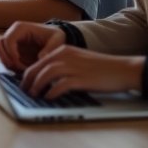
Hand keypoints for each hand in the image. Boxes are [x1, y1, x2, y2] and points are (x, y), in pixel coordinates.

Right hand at [0, 22, 66, 72]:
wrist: (53, 39)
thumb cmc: (55, 37)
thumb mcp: (58, 40)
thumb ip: (50, 48)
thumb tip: (41, 57)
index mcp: (20, 28)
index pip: (7, 40)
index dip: (12, 54)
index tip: (21, 65)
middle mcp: (11, 33)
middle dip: (7, 59)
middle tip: (20, 69)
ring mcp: (9, 41)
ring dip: (8, 63)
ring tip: (23, 70)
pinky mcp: (10, 50)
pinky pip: (4, 58)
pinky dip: (11, 66)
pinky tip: (24, 70)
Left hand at [19, 47, 142, 100]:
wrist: (123, 69)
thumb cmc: (101, 68)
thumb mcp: (78, 61)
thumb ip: (63, 66)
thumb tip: (46, 80)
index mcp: (63, 50)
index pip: (39, 61)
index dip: (28, 73)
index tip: (25, 83)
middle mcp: (65, 55)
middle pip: (38, 67)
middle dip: (28, 80)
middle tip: (25, 91)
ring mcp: (73, 66)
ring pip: (46, 74)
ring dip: (37, 86)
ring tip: (33, 95)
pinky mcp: (81, 78)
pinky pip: (60, 85)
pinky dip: (51, 92)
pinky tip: (49, 97)